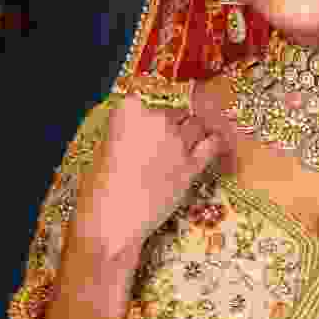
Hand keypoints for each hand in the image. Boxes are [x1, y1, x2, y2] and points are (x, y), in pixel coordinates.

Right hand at [73, 91, 228, 252]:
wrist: (114, 220)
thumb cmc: (101, 189)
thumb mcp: (107, 149)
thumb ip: (127, 132)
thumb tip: (142, 130)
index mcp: (129, 113)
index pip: (144, 98)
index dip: (147, 111)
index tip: (146, 119)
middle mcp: (156, 122)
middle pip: (174, 111)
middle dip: (173, 123)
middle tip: (167, 138)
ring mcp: (177, 144)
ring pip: (195, 124)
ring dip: (193, 130)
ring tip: (189, 139)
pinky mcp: (192, 166)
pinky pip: (212, 145)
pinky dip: (215, 141)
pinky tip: (216, 140)